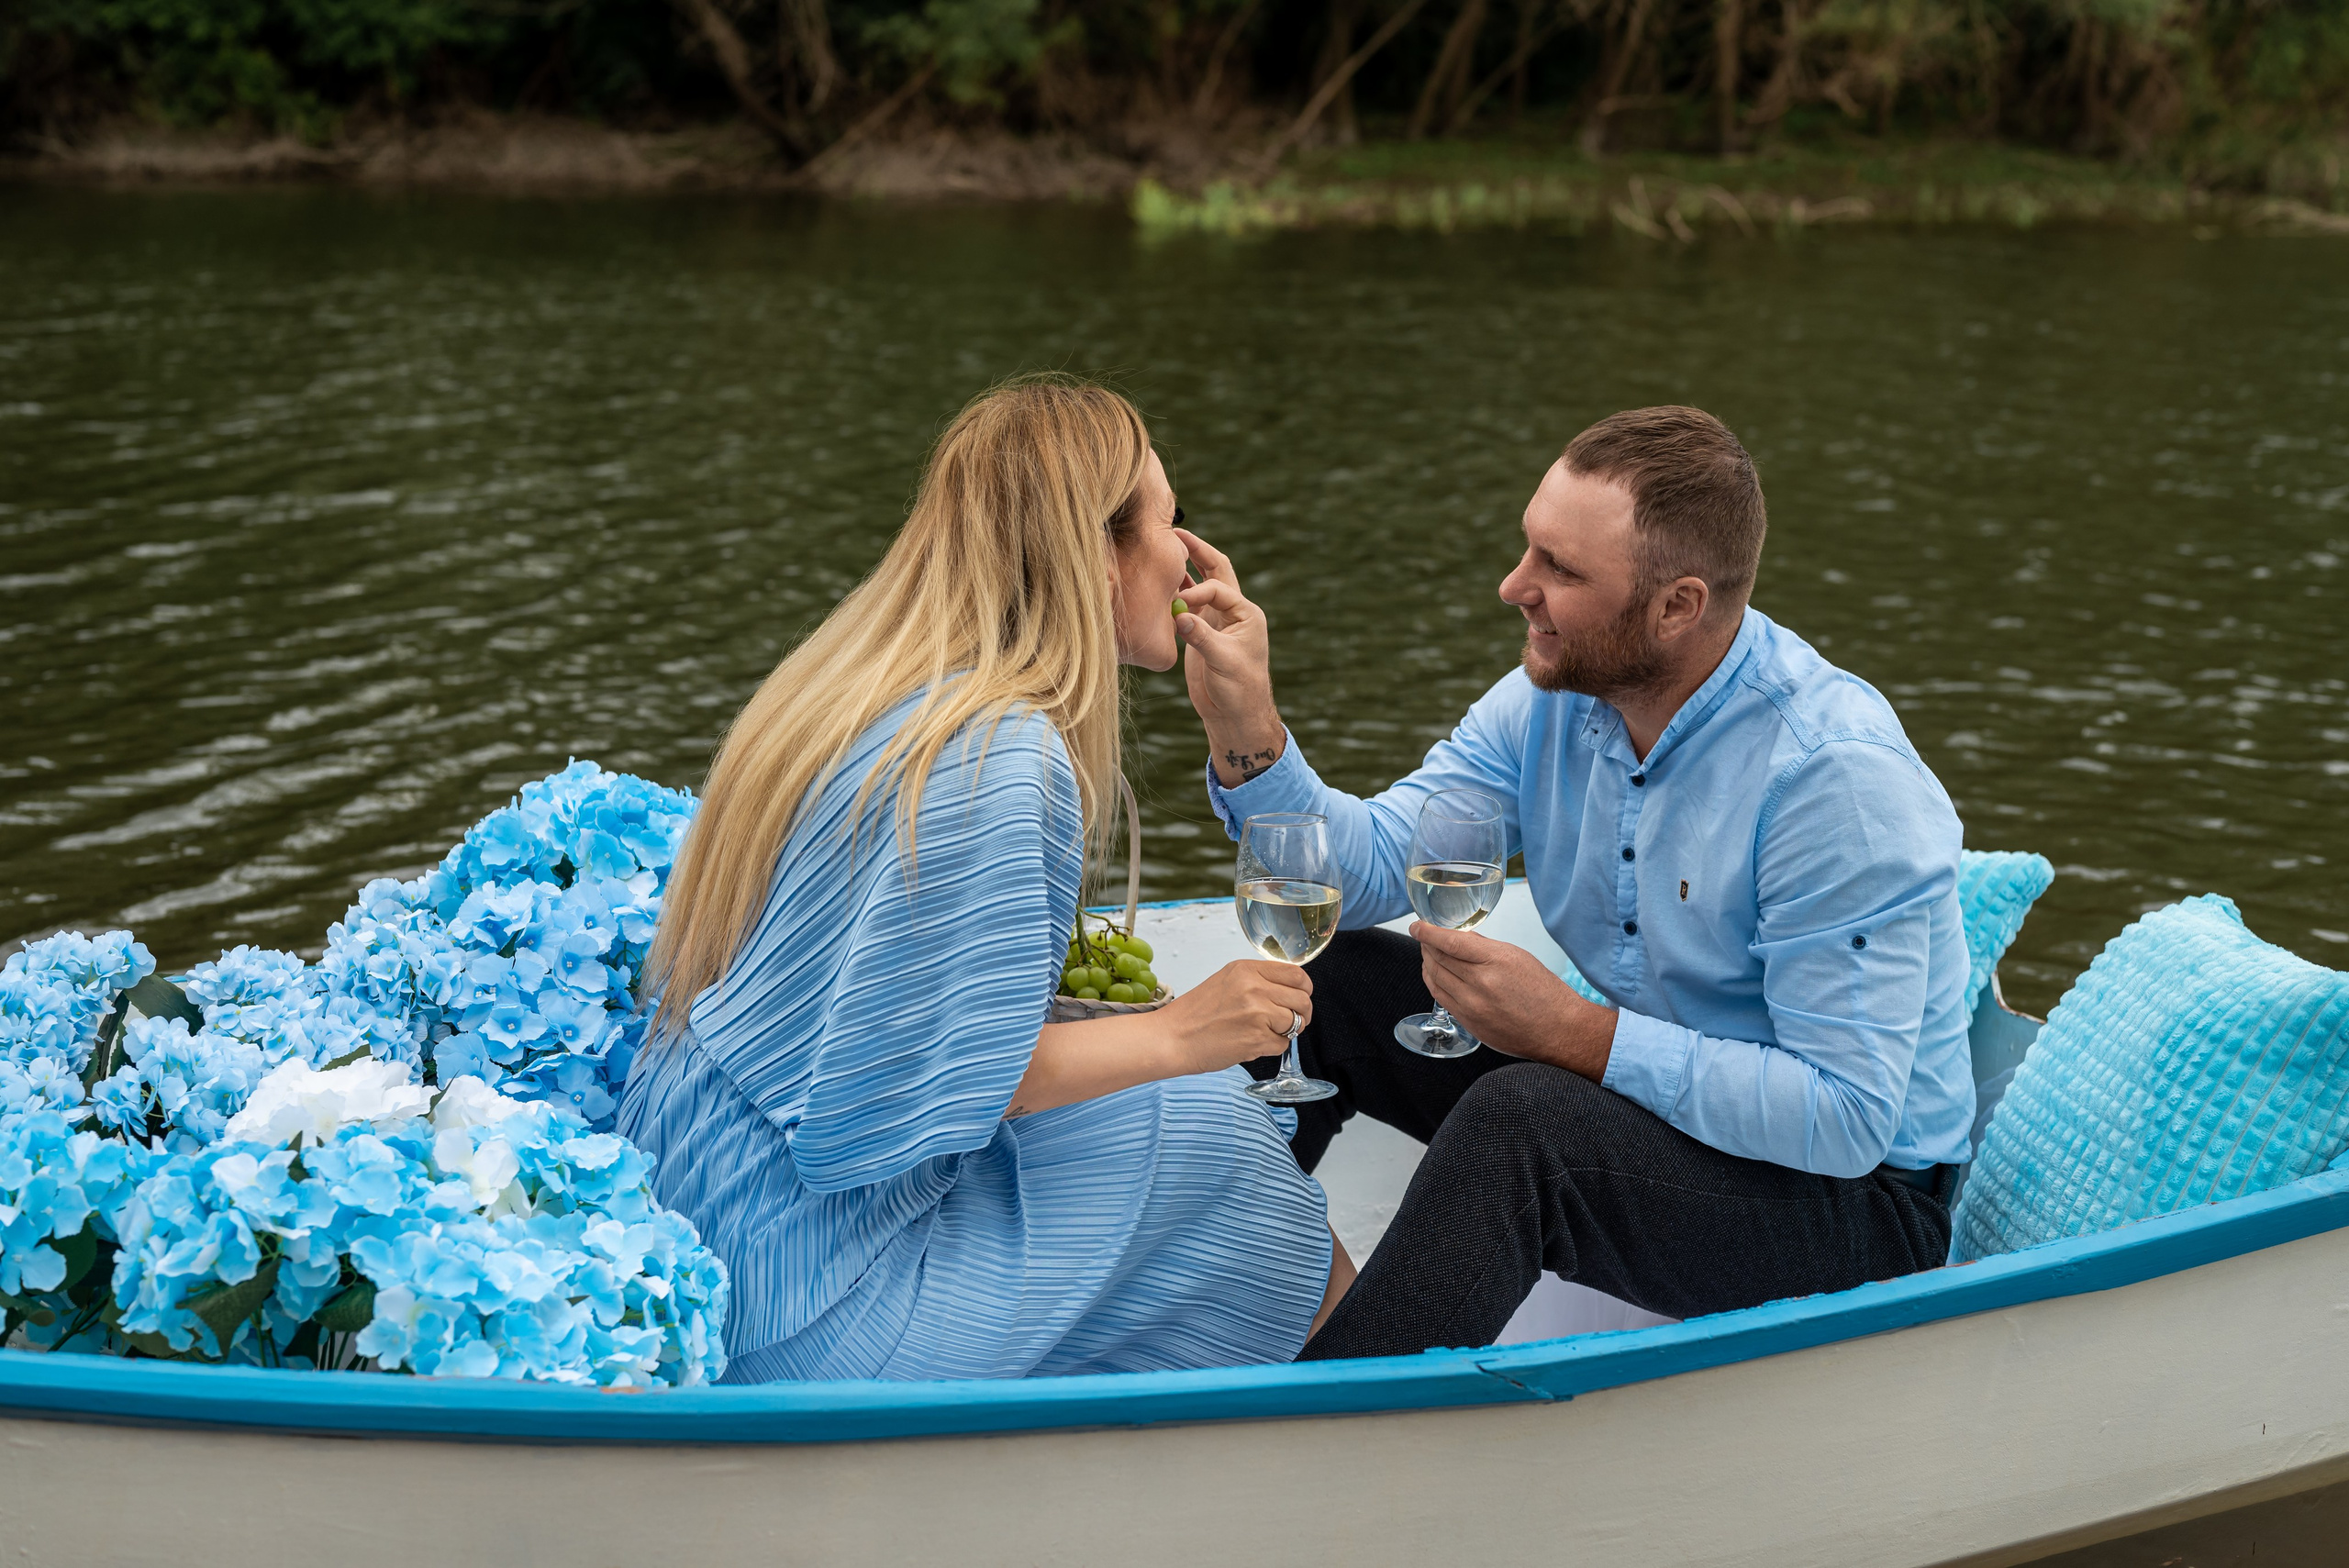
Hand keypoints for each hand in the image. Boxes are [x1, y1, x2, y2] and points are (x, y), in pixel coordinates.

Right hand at [1158, 959, 1312, 1074]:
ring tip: (1266, 1033)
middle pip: (1302, 999)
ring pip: (1296, 1023)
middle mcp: (1254, 987)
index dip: (1304, 989)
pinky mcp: (1257, 1039)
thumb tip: (1289, 990)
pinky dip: (1273, 1047)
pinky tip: (1253, 1044)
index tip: (1299, 997)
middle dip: (1301, 1014)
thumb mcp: (1226, 981)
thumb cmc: (1195, 1014)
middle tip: (1289, 1022)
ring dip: (1287, 1032)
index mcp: (1247, 970)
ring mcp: (1258, 1013)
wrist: (1172, 1038)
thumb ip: (1257, 981)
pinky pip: (1283, 1044)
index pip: (1296, 974)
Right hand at [1173, 528, 1285, 786]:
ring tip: (1163, 550)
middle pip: (1215, 571)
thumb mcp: (1223, 662)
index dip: (1196, 591)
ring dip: (1183, 570)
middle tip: (1175, 532)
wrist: (1234, 715)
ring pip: (1200, 585)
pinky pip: (1187, 605)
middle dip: (1197, 552)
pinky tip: (1157, 586)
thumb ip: (1202, 637)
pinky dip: (1174, 594)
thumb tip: (1179, 616)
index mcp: (1246, 614)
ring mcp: (1216, 621)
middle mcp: (1232, 612)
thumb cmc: (1239, 690)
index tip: (1178, 606)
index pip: (1218, 587)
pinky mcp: (1201, 633)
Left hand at [1411, 922, 1615, 1079]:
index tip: (1418, 925)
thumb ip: (1484, 947)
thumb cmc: (1544, 992)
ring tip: (1428, 952)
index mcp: (1496, 961)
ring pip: (1435, 978)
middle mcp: (1481, 984)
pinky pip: (1441, 999)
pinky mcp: (1469, 1023)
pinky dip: (1433, 982)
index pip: (1451, 942)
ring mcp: (1472, 1007)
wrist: (1558, 1031)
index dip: (1429, 932)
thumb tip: (1458, 937)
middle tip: (1424, 935)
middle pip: (1439, 959)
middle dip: (1427, 944)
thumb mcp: (1517, 957)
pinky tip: (1434, 974)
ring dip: (1427, 962)